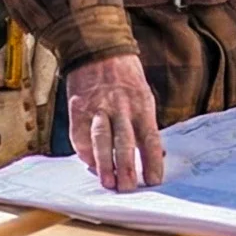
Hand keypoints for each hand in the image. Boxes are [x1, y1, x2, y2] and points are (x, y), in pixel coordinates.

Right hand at [66, 53, 165, 190]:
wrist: (97, 47)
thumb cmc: (125, 75)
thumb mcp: (143, 94)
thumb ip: (146, 123)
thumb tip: (156, 153)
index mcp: (142, 104)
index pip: (150, 138)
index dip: (152, 162)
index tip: (153, 181)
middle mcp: (121, 107)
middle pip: (125, 142)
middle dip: (127, 168)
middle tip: (128, 189)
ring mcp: (98, 107)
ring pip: (102, 140)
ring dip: (105, 164)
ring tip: (108, 183)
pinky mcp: (79, 107)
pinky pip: (80, 135)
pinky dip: (85, 152)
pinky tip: (90, 163)